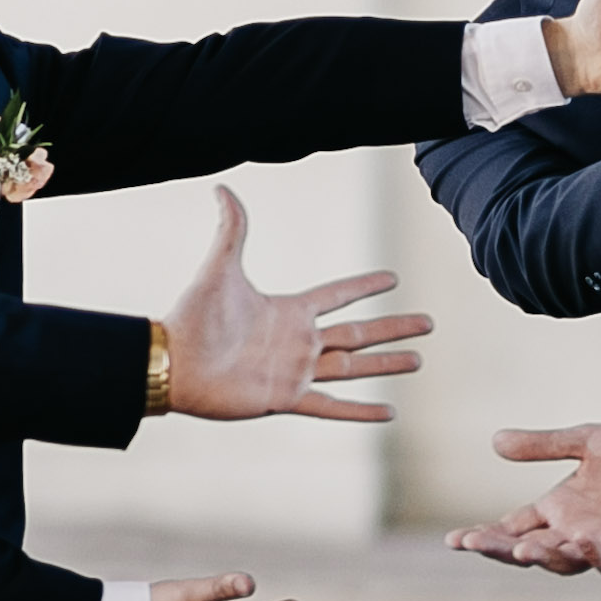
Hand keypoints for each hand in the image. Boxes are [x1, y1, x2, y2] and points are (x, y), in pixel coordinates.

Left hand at [154, 187, 428, 422]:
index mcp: (289, 310)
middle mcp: (298, 341)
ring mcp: (295, 371)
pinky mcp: (286, 398)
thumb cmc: (194, 315)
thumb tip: (222, 188)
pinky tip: (388, 411)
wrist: (173, 361)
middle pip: (358, 333)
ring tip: (418, 360)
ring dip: (387, 364)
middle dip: (393, 328)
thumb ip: (232, 229)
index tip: (392, 278)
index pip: (337, 295)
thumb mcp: (220, 267)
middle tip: (427, 323)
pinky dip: (360, 411)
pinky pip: (331, 406)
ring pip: (354, 367)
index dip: (364, 286)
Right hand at [449, 420, 600, 574]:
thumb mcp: (583, 441)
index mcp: (555, 509)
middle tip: (474, 543)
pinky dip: (593, 557)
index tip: (454, 540)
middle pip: (528, 548)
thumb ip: (542, 445)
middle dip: (499, 548)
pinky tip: (579, 546)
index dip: (483, 535)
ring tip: (520, 549)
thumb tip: (495, 441)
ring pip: (562, 561)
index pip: (510, 527)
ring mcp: (599, 543)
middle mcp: (571, 530)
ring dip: (541, 556)